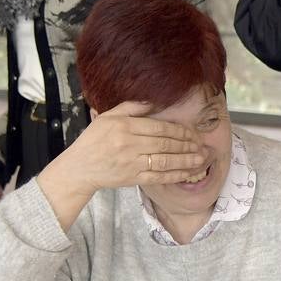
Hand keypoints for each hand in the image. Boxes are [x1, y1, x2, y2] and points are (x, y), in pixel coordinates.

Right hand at [50, 101, 205, 193]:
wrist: (79, 168)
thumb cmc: (93, 140)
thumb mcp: (107, 117)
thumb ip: (130, 107)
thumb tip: (153, 101)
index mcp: (124, 127)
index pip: (158, 128)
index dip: (178, 130)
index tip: (192, 132)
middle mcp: (129, 145)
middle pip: (165, 144)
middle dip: (187, 144)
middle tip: (201, 144)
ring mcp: (132, 163)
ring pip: (165, 161)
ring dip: (186, 160)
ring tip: (201, 157)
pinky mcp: (133, 179)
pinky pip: (158, 177)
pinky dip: (175, 175)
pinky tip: (187, 172)